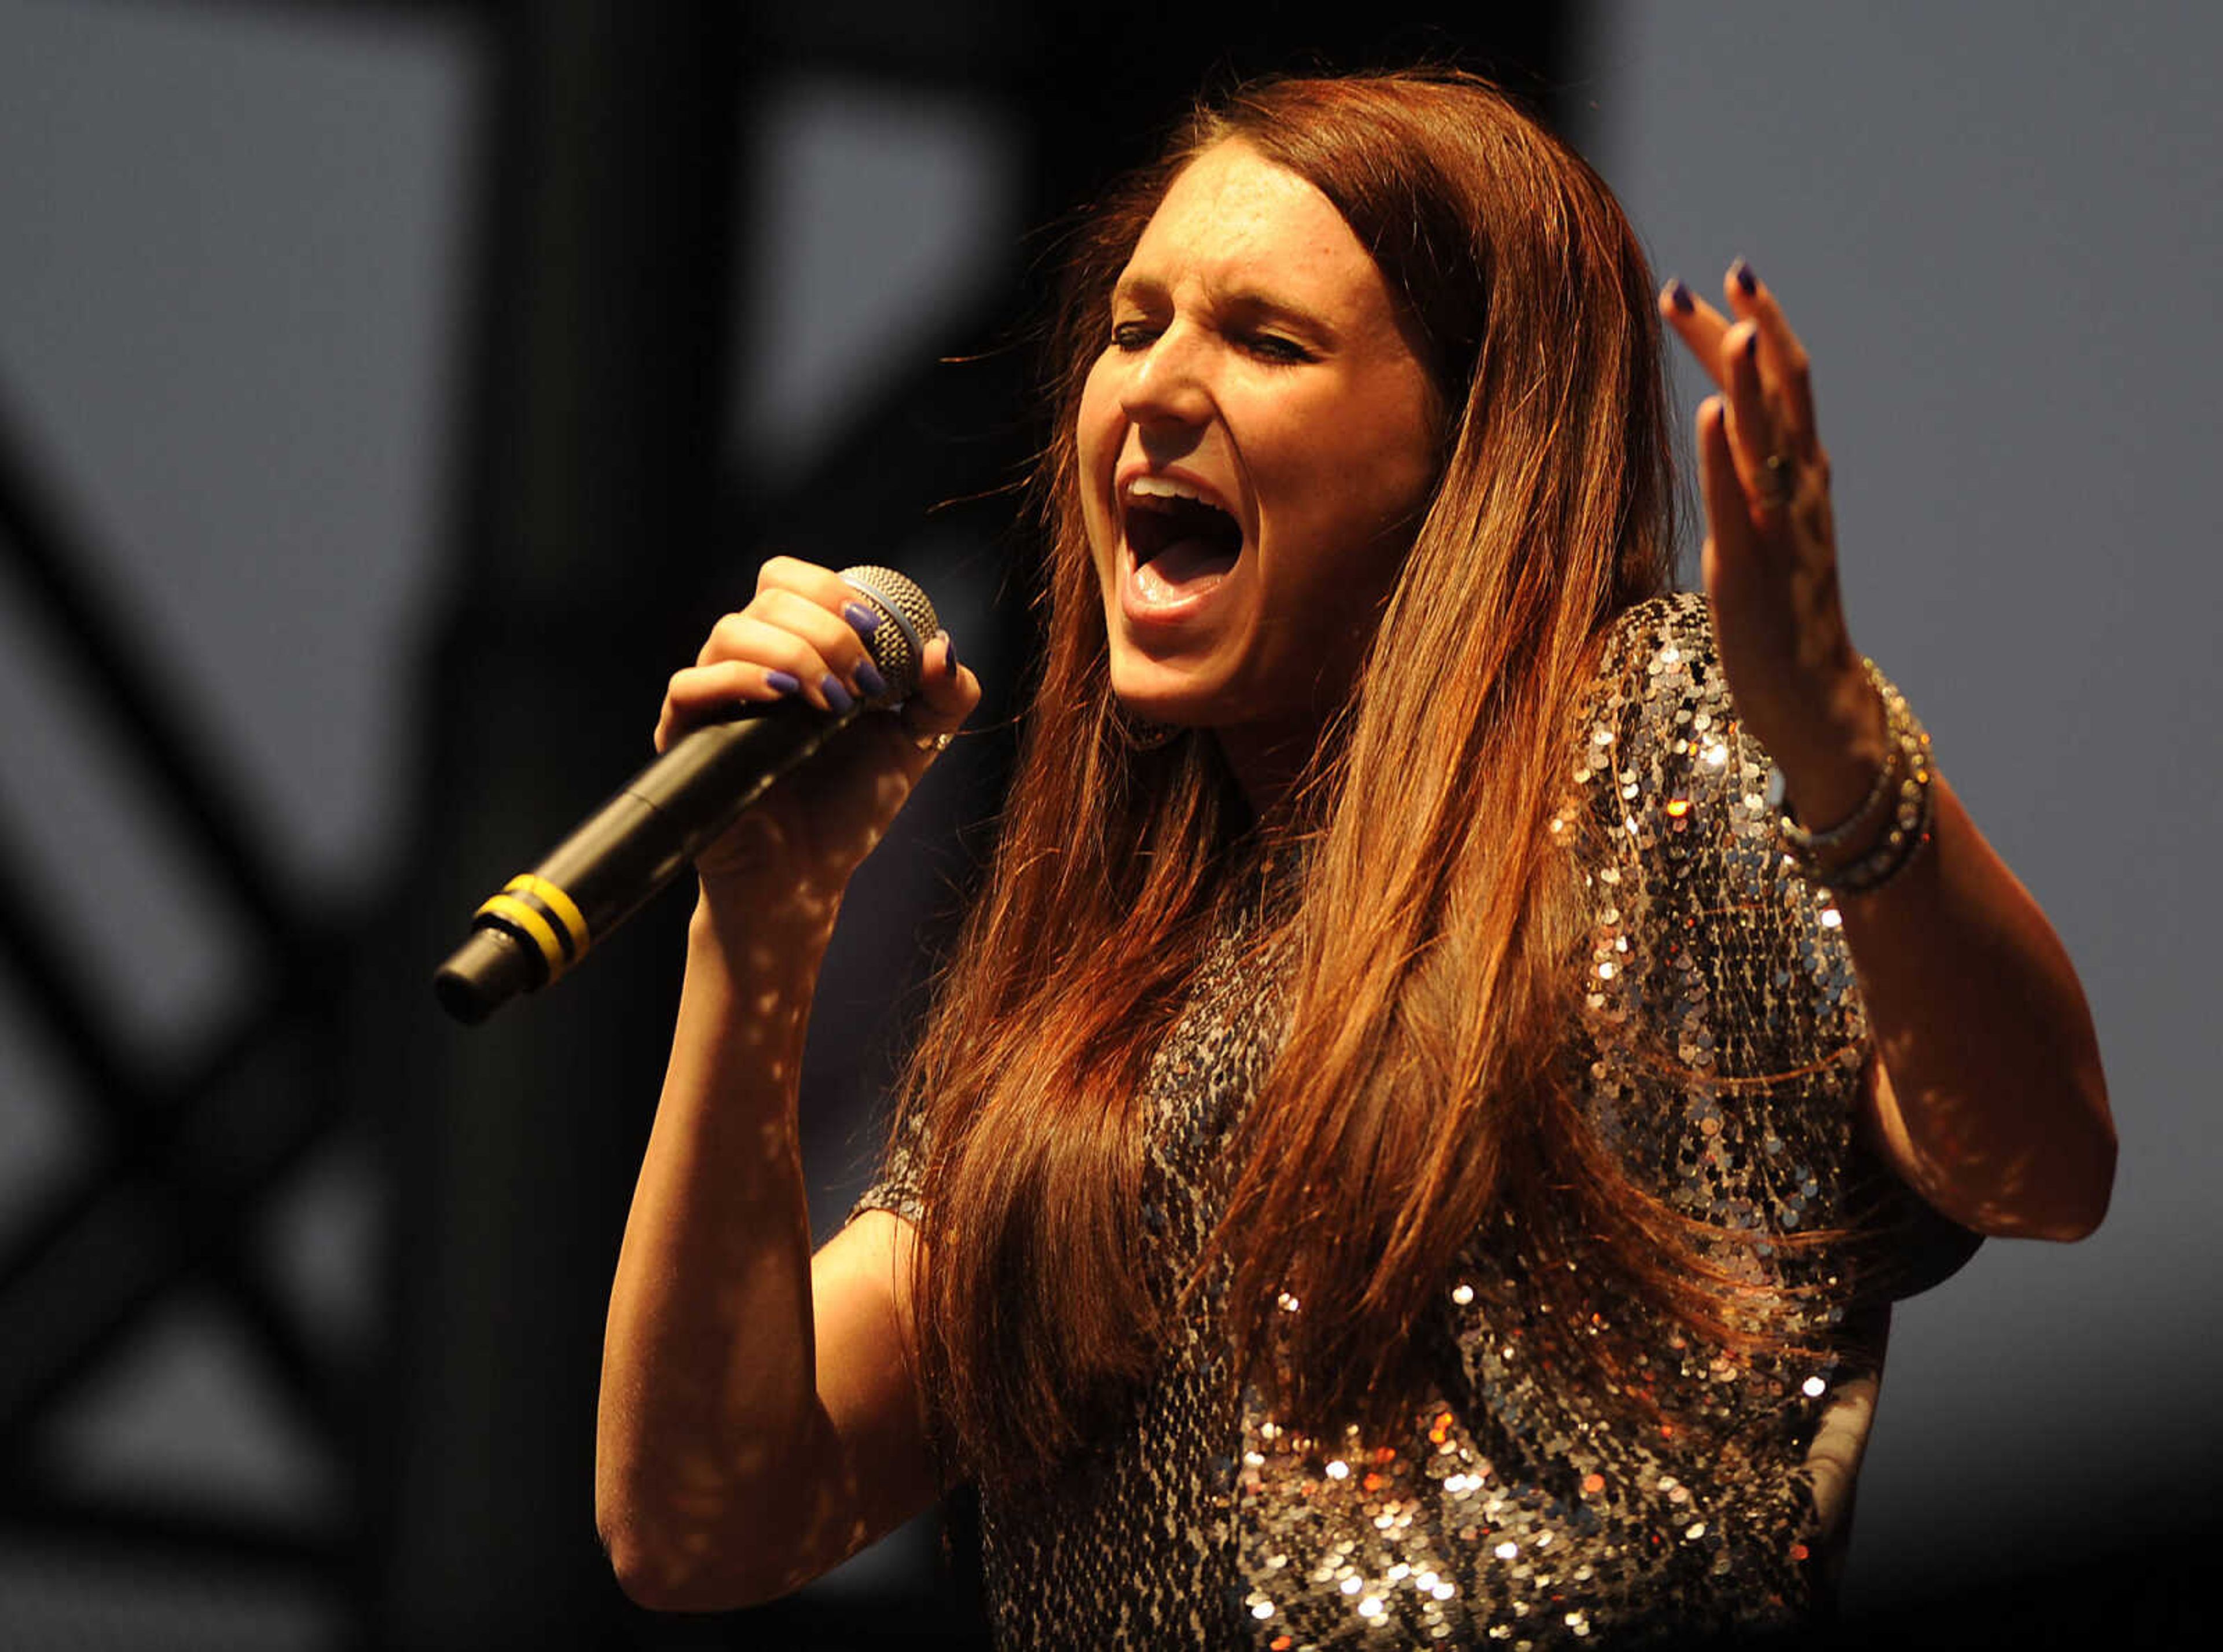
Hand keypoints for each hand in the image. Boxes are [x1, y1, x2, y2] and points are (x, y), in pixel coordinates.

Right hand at [655, 556, 977, 900]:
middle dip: (826, 629)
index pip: (789, 580)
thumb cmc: (849, 807)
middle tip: (862, 681)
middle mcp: (748, 663)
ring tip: (833, 701)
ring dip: (793, 653)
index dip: (831, 589)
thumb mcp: (915, 744)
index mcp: (793, 649)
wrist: (807, 879)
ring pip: (730, 631)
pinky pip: (690, 684)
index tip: (876, 630)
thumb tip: (943, 646)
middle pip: (766, 596)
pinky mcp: (683, 736)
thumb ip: (944, 695)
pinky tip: (783, 700)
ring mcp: (712, 698)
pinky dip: (738, 679)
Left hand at [1661, 263, 1886, 826]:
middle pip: (1780, 393)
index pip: (1783, 385)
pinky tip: (1706, 411)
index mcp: (1802, 479)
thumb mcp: (1765, 531)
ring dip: (1749, 379)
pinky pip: (1739, 503)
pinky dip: (1724, 454)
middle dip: (1746, 331)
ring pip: (1770, 438)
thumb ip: (1750, 480)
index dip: (1757, 328)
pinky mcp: (1752, 569)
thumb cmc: (1781, 620)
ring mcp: (1781, 528)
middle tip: (1706, 279)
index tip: (1723, 280)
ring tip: (1727, 322)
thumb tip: (1722, 430)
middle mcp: (1800, 491)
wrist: (1815, 700)